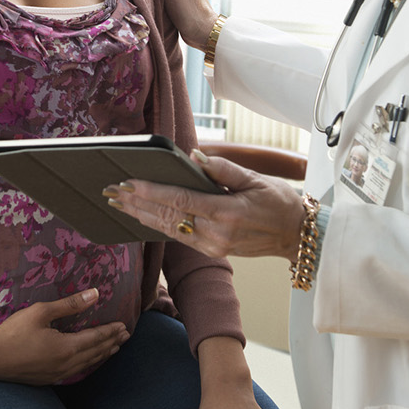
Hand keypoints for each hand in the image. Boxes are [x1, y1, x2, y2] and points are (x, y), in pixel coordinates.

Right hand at [0, 289, 129, 384]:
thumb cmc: (13, 332)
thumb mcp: (41, 312)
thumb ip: (70, 305)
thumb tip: (95, 294)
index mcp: (66, 348)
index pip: (96, 338)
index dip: (111, 331)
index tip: (124, 325)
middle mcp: (66, 364)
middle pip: (96, 352)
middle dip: (112, 342)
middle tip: (125, 335)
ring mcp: (58, 375)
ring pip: (88, 364)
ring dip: (103, 354)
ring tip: (114, 347)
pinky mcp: (49, 379)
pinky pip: (77, 372)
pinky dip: (89, 365)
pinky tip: (90, 362)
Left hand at [106, 152, 301, 259]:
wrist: (297, 235)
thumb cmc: (280, 202)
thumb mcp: (256, 179)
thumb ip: (223, 168)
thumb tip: (194, 156)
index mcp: (227, 213)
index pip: (180, 200)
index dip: (151, 192)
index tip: (128, 183)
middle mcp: (217, 234)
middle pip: (167, 216)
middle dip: (136, 204)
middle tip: (111, 192)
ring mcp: (214, 246)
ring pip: (169, 229)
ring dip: (141, 216)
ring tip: (118, 203)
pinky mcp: (214, 251)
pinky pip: (179, 237)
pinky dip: (157, 225)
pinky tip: (141, 217)